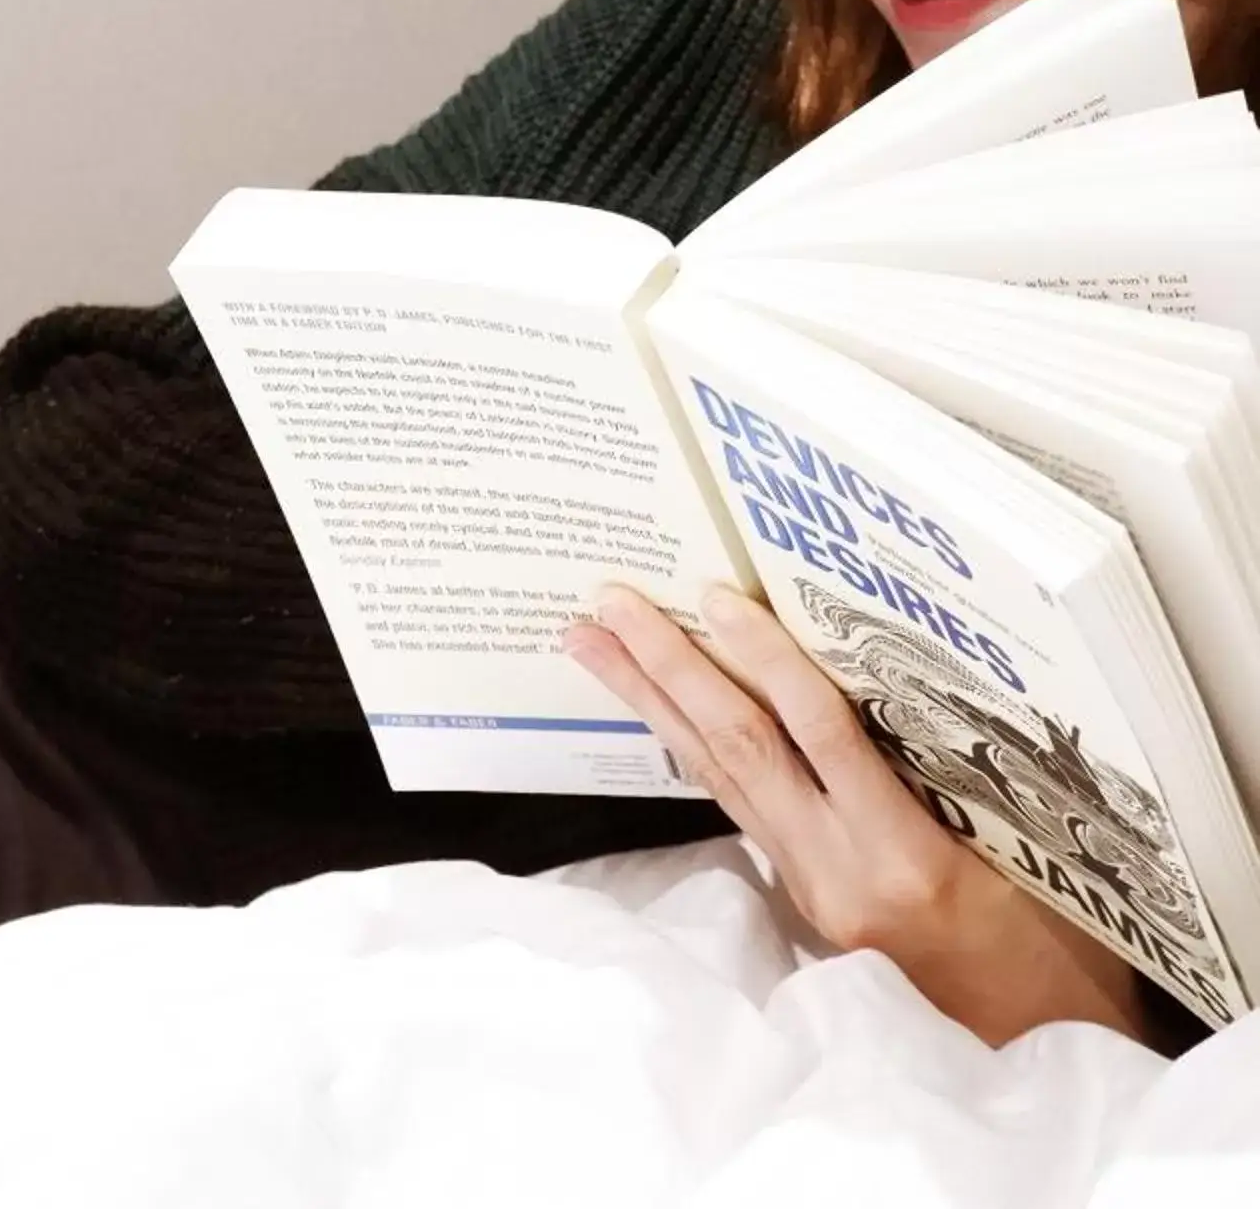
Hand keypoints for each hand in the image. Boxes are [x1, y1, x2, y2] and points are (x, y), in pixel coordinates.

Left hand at [564, 581, 1152, 1047]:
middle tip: (608, 602)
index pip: (821, 735)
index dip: (767, 662)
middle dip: (669, 668)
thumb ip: (956, 776)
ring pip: (718, 775)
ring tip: (592, 643)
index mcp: (906, 856)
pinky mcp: (800, 899)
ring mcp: (810, 888)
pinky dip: (692, 749)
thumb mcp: (1030, 857)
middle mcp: (839, 871)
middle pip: (739, 748)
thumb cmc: (1059, 953)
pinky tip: (655, 710)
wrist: (1036, 1052)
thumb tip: (893, 673)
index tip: (715, 598)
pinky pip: (737, 807)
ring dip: (652, 701)